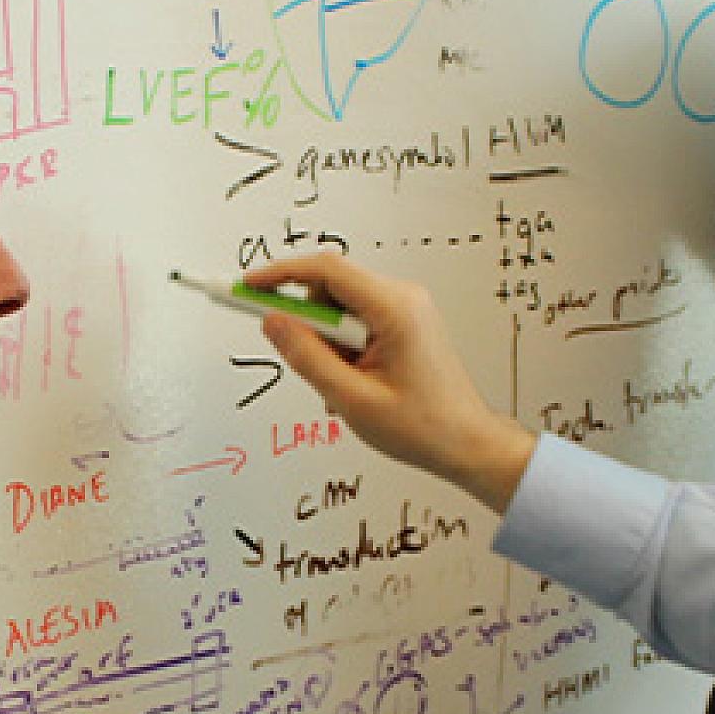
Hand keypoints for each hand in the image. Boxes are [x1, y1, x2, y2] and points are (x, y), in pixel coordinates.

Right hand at [245, 250, 537, 513]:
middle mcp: (404, 298)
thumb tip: (273, 323)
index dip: (280, 275)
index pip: (325, 270)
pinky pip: (357, 322)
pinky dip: (343, 349)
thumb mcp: (352, 398)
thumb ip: (307, 357)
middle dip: (309, 324)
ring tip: (344, 387)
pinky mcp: (405, 323)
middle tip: (309, 365)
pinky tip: (356, 384)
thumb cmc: (424, 426)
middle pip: (331, 289)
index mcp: (395, 308)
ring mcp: (406, 309)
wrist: (468, 443)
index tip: (246, 287)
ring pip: (341, 309)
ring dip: (327, 344)